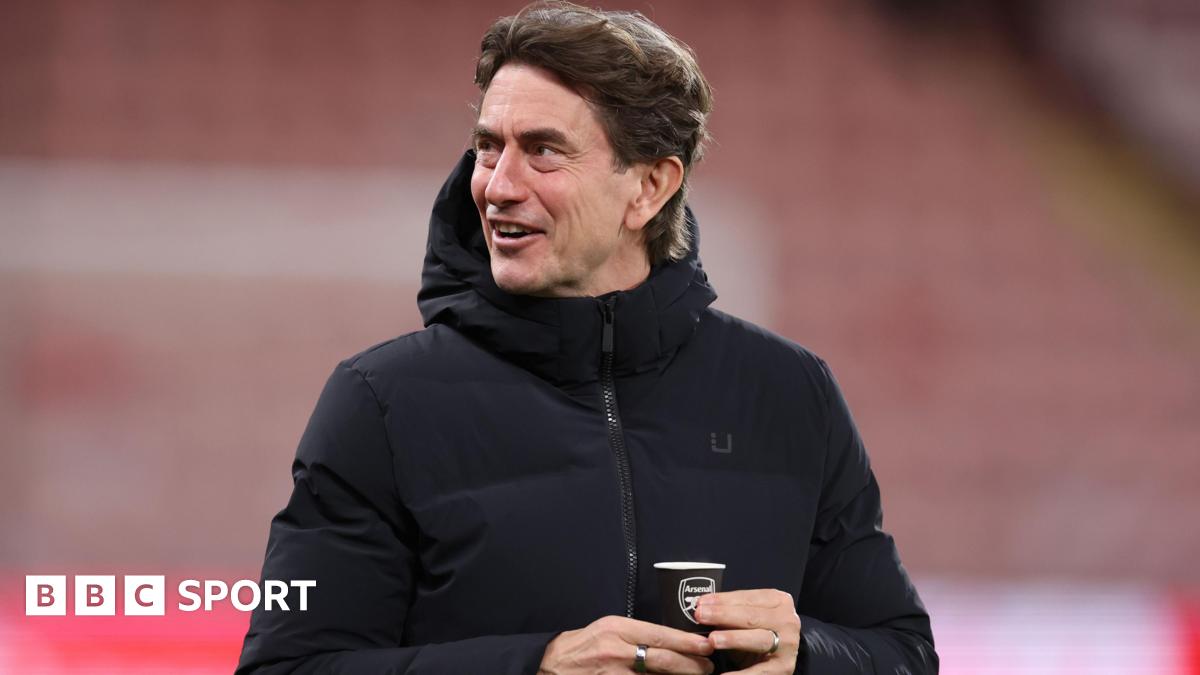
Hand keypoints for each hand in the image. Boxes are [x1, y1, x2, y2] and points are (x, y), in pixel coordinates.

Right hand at [538, 615, 714, 673]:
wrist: (554, 663)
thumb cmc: (587, 644)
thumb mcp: (611, 628)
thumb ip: (638, 633)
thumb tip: (672, 641)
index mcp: (618, 628)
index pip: (659, 634)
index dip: (686, 642)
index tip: (706, 645)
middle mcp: (616, 650)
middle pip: (662, 660)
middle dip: (690, 665)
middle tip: (708, 667)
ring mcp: (613, 674)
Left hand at [694, 590, 800, 673]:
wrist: (779, 656)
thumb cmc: (758, 632)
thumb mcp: (748, 617)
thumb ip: (730, 610)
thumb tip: (701, 606)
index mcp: (778, 602)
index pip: (748, 598)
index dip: (723, 600)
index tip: (701, 602)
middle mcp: (787, 621)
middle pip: (752, 617)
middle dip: (723, 615)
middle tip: (701, 616)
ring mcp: (787, 645)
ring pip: (758, 639)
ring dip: (733, 639)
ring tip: (713, 640)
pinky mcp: (784, 667)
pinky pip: (760, 671)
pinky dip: (741, 674)